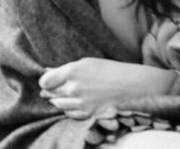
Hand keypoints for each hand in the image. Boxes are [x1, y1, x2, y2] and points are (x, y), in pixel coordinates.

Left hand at [38, 57, 175, 119]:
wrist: (134, 86)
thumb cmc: (111, 70)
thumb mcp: (86, 63)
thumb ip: (64, 69)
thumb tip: (47, 71)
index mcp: (72, 71)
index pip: (45, 80)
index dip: (45, 82)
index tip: (47, 82)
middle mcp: (74, 88)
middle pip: (51, 93)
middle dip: (49, 92)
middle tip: (49, 90)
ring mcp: (81, 103)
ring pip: (59, 105)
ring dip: (58, 101)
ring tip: (59, 97)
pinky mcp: (89, 114)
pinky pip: (70, 114)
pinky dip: (68, 110)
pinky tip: (72, 105)